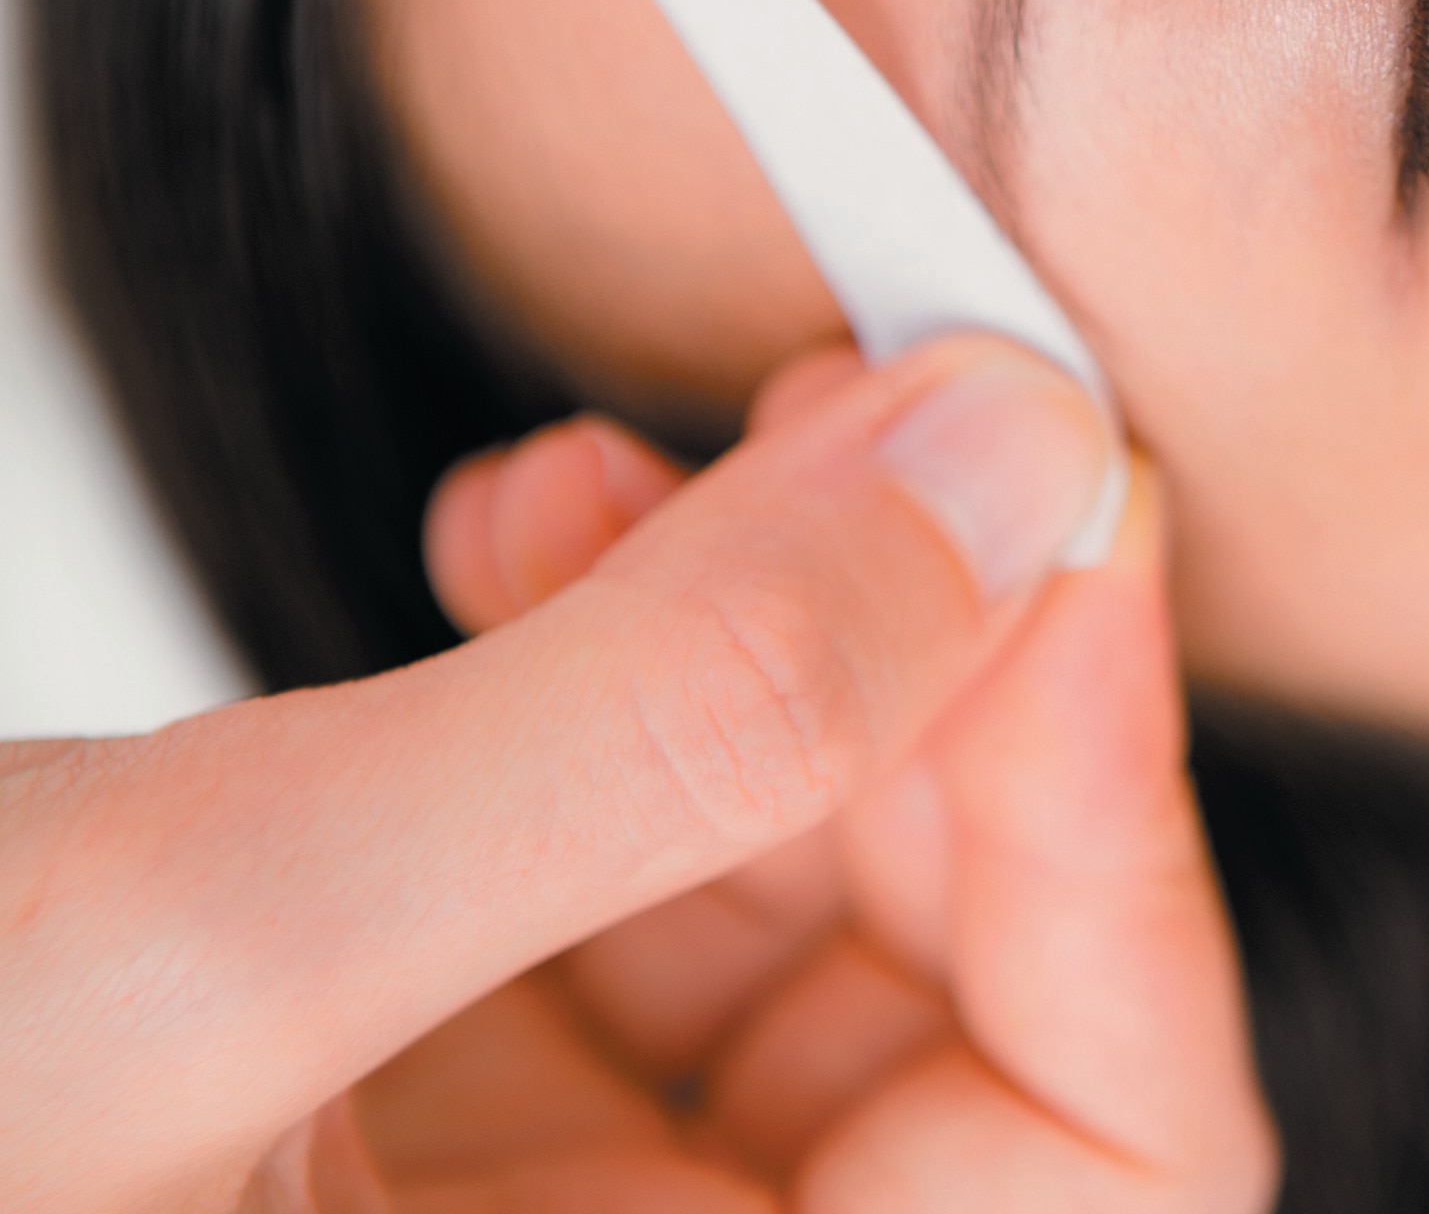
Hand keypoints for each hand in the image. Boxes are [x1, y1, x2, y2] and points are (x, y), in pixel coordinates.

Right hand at [0, 337, 1267, 1210]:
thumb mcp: (188, 954)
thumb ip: (658, 724)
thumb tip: (1016, 469)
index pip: (1108, 1172)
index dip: (1116, 840)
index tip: (1069, 520)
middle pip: (969, 1004)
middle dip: (938, 680)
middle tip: (890, 415)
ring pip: (796, 902)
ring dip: (770, 636)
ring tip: (642, 449)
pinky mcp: (395, 1092)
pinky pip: (617, 867)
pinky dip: (611, 671)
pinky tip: (530, 520)